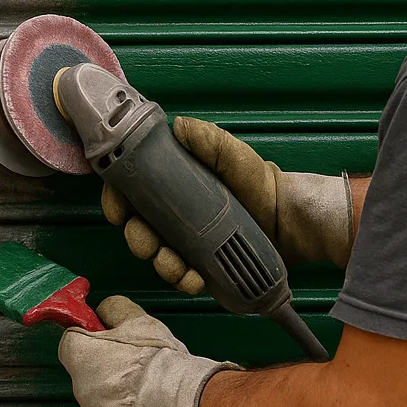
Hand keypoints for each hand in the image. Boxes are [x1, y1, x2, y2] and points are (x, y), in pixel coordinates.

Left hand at [58, 295, 239, 406]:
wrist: (179, 403)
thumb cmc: (158, 362)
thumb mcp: (138, 320)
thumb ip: (114, 310)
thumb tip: (104, 312)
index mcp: (82, 358)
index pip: (70, 343)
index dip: (89, 338)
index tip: (105, 337)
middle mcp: (83, 393)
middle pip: (87, 375)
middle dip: (106, 369)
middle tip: (136, 364)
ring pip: (103, 402)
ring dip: (118, 396)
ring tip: (148, 389)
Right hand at [102, 116, 355, 293]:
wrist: (290, 220)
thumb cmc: (260, 182)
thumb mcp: (233, 154)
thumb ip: (207, 140)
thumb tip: (176, 126)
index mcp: (173, 184)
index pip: (132, 191)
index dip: (117, 201)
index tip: (118, 211)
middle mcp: (175, 214)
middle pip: (138, 228)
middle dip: (138, 240)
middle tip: (148, 245)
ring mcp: (188, 242)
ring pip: (158, 256)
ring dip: (161, 265)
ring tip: (180, 268)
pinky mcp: (203, 265)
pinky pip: (182, 277)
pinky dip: (183, 280)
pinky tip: (195, 280)